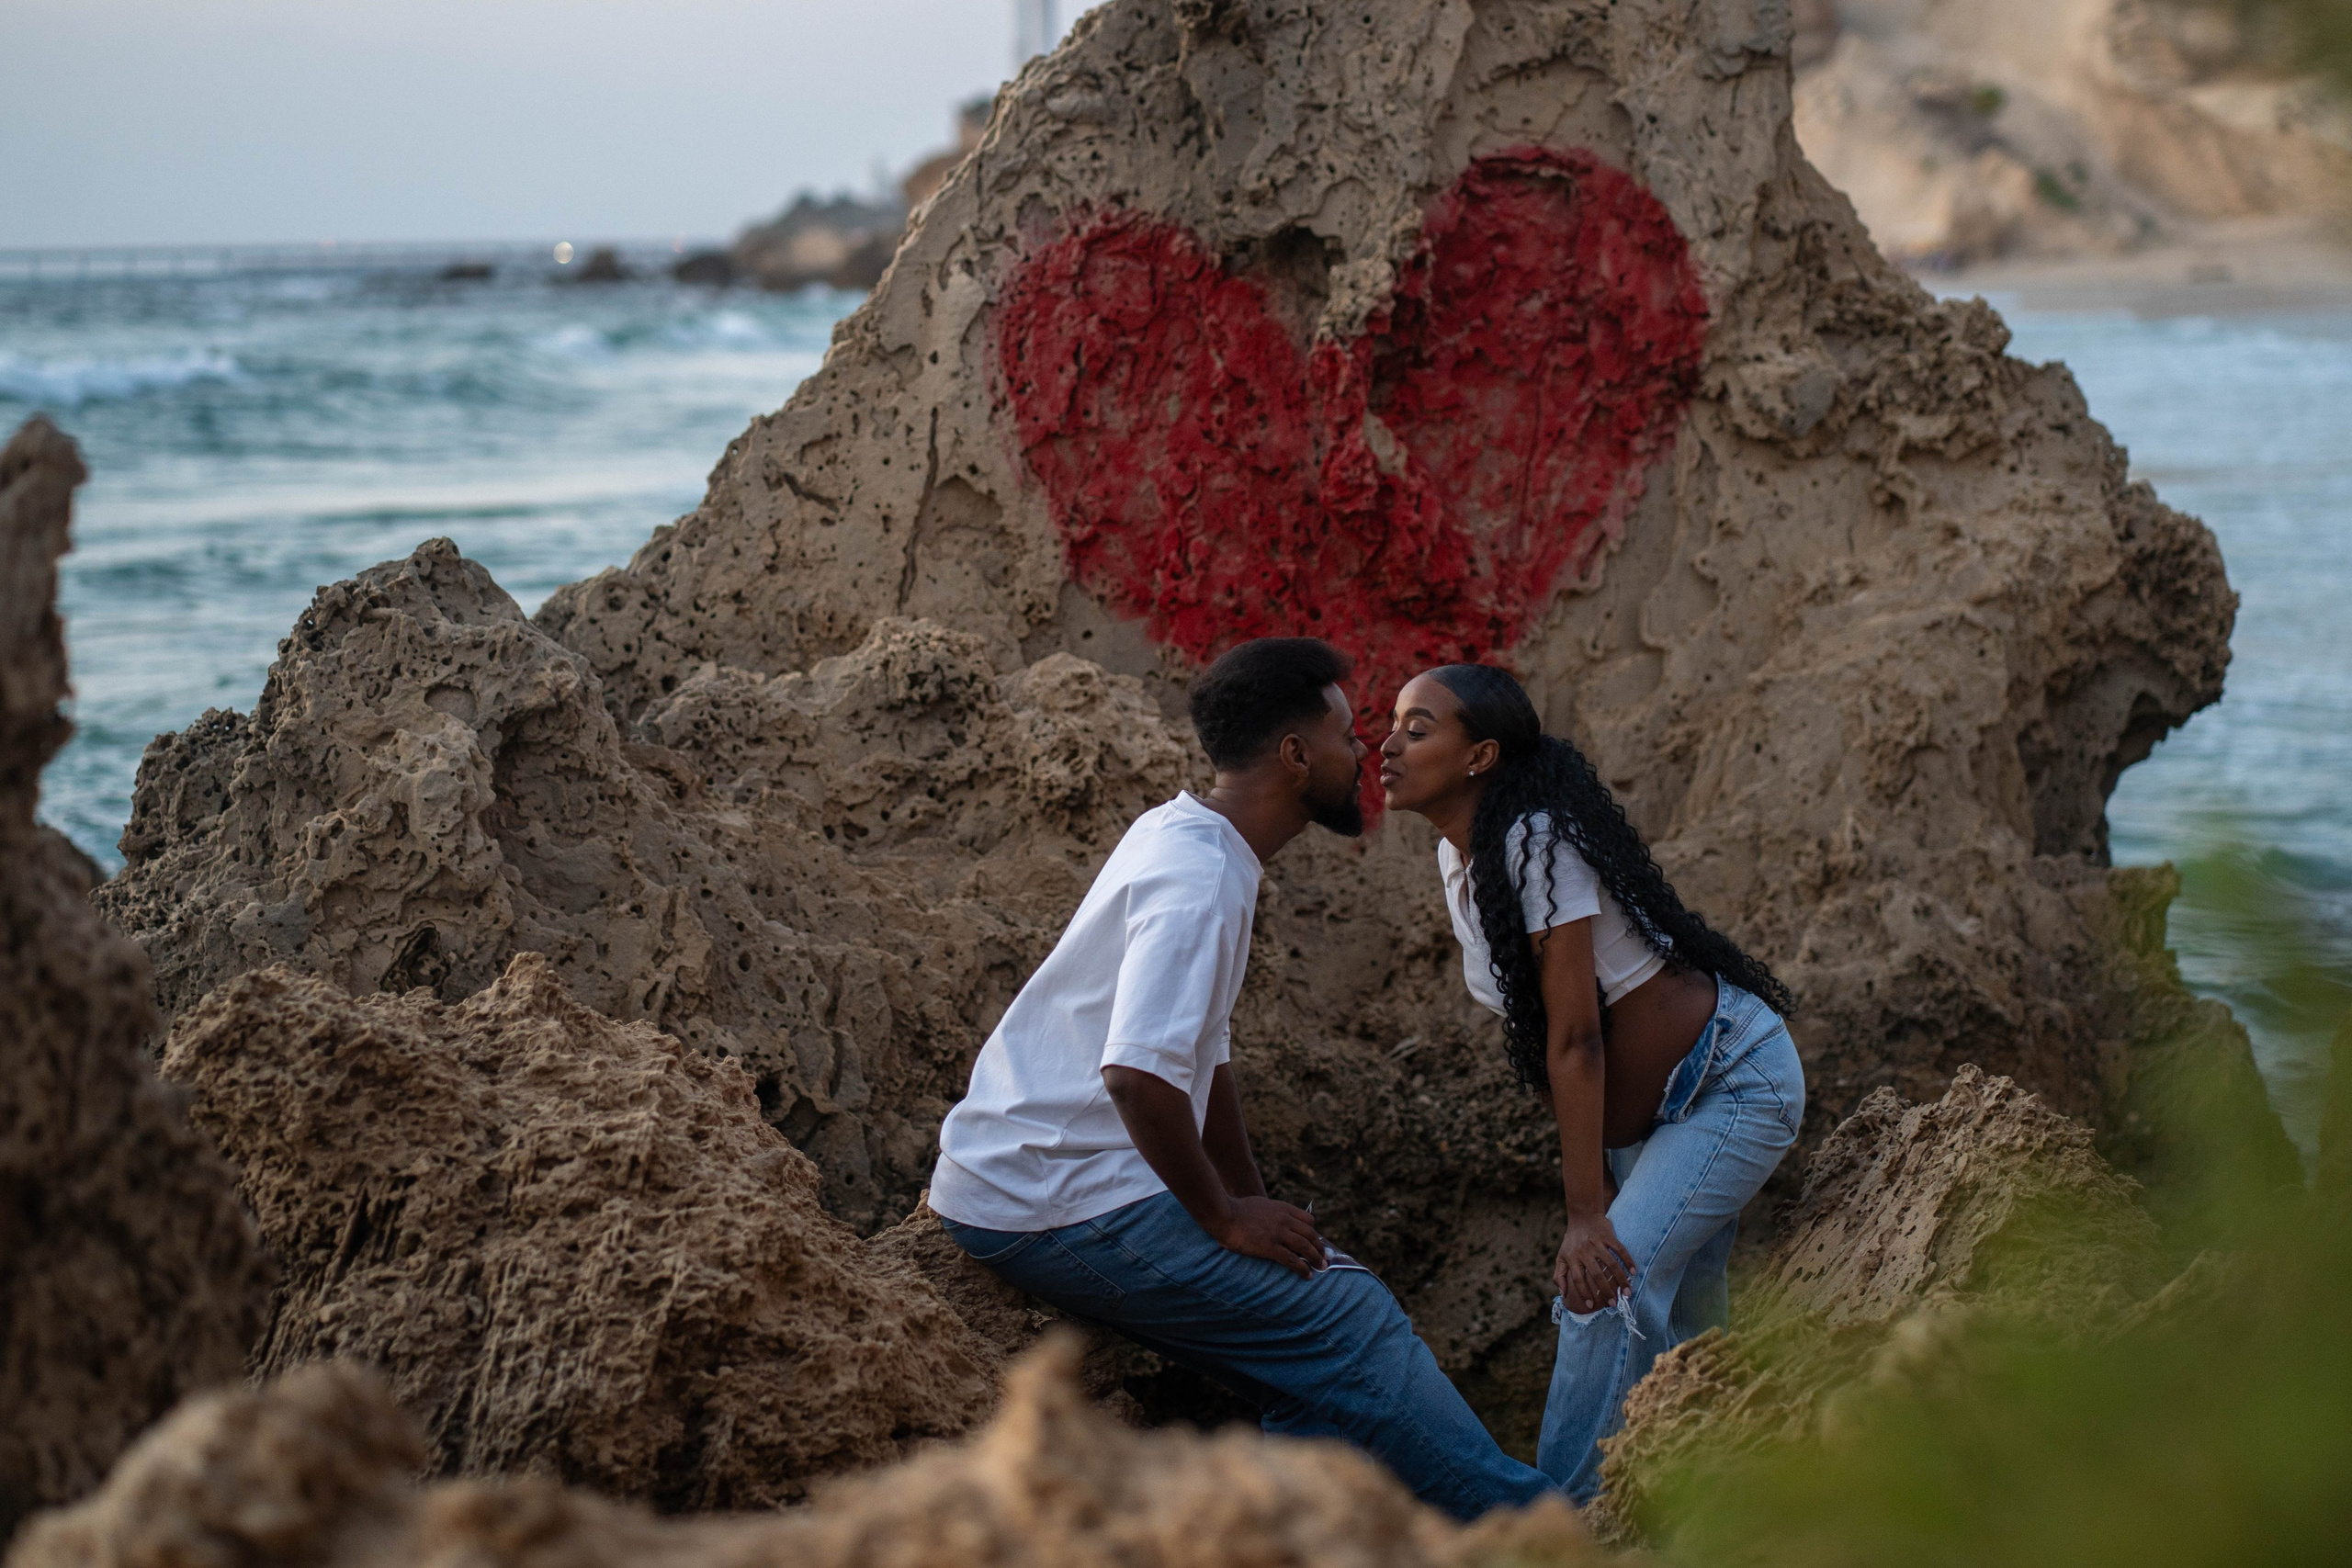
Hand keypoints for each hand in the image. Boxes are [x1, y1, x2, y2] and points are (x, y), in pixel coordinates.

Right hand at [1211, 1196, 1327, 1276]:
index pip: (1307, 1219)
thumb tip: (1268, 1217)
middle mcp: (1284, 1220)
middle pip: (1310, 1234)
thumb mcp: (1259, 1204)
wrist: (1224, 1214)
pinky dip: (1302, 1268)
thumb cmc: (1236, 1209)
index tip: (1315, 1240)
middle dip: (1319, 1247)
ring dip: (1316, 1258)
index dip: (1313, 1231)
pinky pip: (1292, 1260)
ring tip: (1321, 1267)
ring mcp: (1279, 1233)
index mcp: (1282, 1208)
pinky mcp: (1270, 1247)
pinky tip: (1307, 1275)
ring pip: (1305, 1247)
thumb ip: (1269, 1211)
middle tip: (1324, 1257)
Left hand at [1553, 1211, 1634, 1312]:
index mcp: (1572, 1258)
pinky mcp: (1608, 1236)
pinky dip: (1628, 1261)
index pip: (1578, 1279)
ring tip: (1627, 1293)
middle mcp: (1584, 1251)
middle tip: (1613, 1304)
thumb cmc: (1571, 1241)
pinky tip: (1634, 1272)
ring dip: (1620, 1280)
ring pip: (1611, 1264)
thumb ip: (1559, 1275)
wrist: (1582, 1216)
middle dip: (1605, 1291)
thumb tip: (1563, 1294)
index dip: (1584, 1293)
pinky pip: (1620, 1250)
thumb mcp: (1561, 1257)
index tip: (1591, 1306)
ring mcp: (1597, 1243)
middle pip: (1596, 1275)